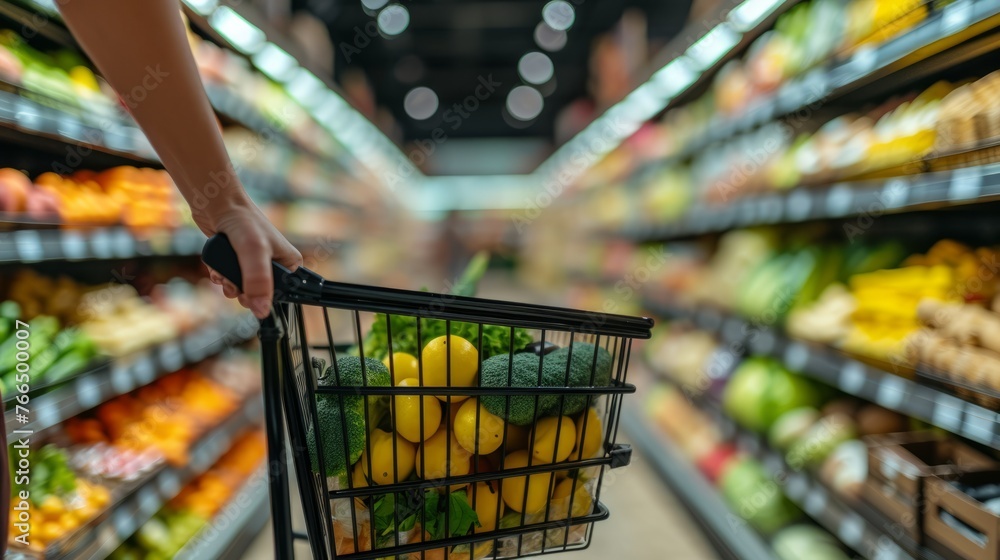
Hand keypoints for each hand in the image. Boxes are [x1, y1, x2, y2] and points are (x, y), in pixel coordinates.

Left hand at [198, 192, 302, 318]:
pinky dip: (221, 277)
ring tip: (223, 275)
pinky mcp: (236, 261)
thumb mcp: (254, 251)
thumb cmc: (242, 221)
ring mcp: (254, 263)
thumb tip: (262, 311)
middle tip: (234, 284)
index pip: (283, 294)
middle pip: (259, 294)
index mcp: (290, 264)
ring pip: (242, 289)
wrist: (217, 203)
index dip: (265, 299)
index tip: (250, 295)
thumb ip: (258, 281)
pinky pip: (229, 280)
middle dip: (243, 292)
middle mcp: (274, 264)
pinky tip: (216, 269)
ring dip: (229, 285)